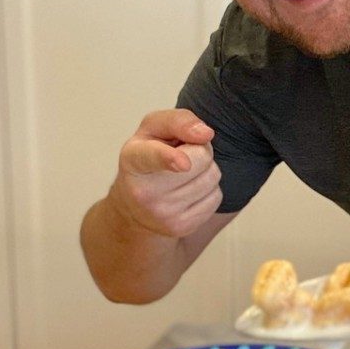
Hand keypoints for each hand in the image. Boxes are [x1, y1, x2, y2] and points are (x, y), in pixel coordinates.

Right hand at [109, 109, 221, 237]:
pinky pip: (216, 198)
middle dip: (200, 151)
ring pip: (212, 178)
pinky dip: (208, 190)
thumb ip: (178, 121)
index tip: (183, 163)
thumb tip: (206, 134)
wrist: (134, 208)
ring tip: (184, 174)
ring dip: (205, 171)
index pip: (152, 156)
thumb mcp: (153, 130)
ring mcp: (163, 214)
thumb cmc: (148, 157)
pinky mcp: (181, 227)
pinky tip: (188, 191)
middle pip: (201, 158)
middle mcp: (144, 191)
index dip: (169, 158)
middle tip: (184, 155)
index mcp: (133, 160)